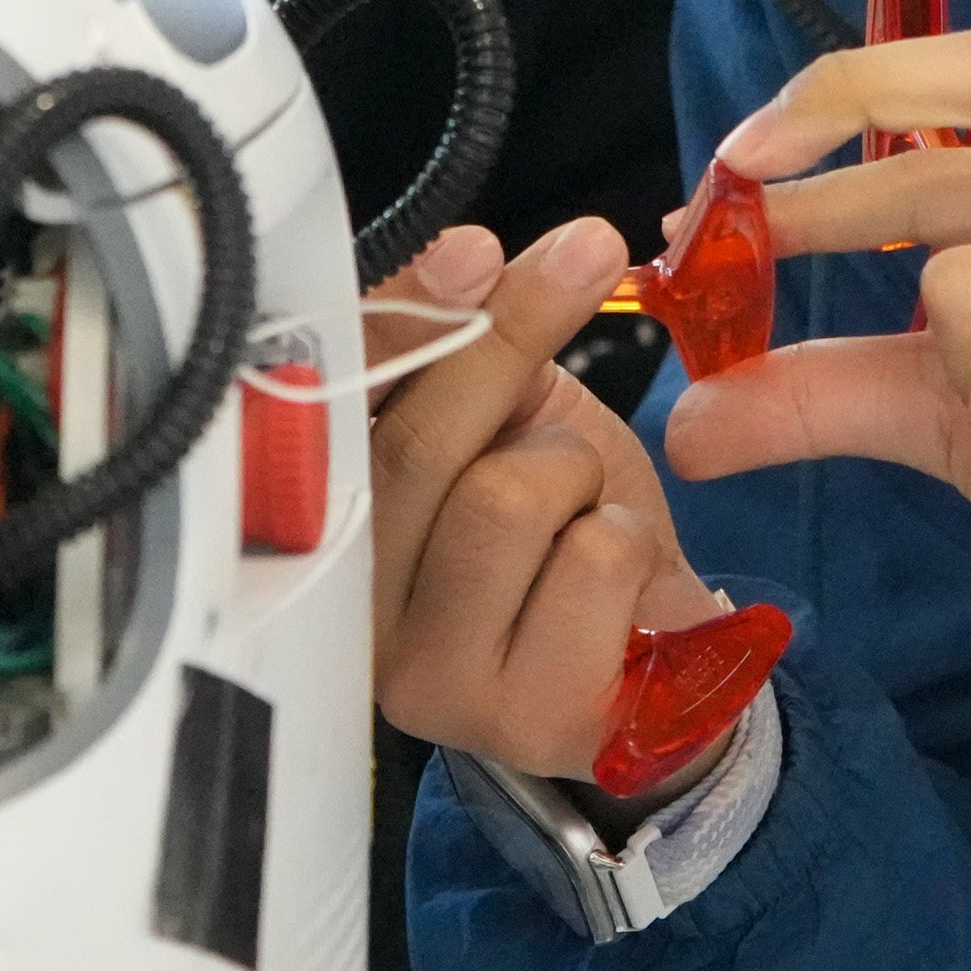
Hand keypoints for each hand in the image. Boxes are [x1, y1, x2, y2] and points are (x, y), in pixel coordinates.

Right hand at [367, 219, 732, 814]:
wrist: (652, 663)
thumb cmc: (562, 529)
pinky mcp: (519, 720)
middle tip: (585, 259)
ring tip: (579, 510)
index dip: (397, 319)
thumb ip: (469, 343)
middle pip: (415, 448)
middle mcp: (343, 616)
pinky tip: (616, 583)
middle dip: (512, 344)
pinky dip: (627, 538)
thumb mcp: (510, 414)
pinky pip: (590, 561)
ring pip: (505, 499)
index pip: (327, 406)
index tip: (477, 250)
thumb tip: (469, 256)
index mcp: (319, 523)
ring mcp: (423, 682)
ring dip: (577, 474)